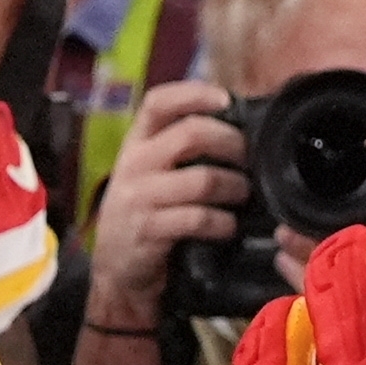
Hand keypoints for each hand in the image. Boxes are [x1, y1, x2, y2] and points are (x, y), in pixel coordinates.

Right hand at [81, 79, 245, 332]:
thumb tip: (234, 127)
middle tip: (248, 157)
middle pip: (190, 134)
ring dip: (234, 185)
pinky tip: (229, 226)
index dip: (194, 94)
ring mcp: (139, 198)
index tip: (226, 99)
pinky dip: (223, 222)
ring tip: (244, 193)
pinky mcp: (148, 231)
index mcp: (135, 144)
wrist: (116, 271)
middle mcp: (134, 165)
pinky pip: (197, 219)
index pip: (158, 102)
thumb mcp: (150, 176)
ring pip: (202, 179)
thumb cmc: (144, 215)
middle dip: (231, 142)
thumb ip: (178, 151)